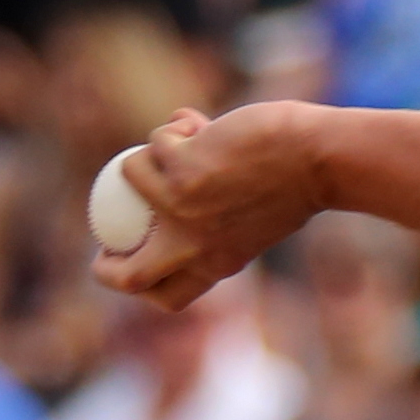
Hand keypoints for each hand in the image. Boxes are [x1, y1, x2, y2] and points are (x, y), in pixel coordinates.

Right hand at [94, 104, 329, 309]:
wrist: (317, 161)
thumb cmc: (296, 187)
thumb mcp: (252, 224)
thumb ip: (216, 228)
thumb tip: (177, 208)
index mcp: (215, 265)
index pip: (167, 297)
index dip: (141, 287)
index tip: (129, 268)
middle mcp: (193, 245)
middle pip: (129, 278)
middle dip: (104, 270)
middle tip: (102, 247)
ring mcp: (182, 208)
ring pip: (131, 179)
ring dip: (148, 153)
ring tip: (181, 140)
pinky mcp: (181, 169)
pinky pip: (152, 144)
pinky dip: (173, 128)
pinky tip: (198, 123)